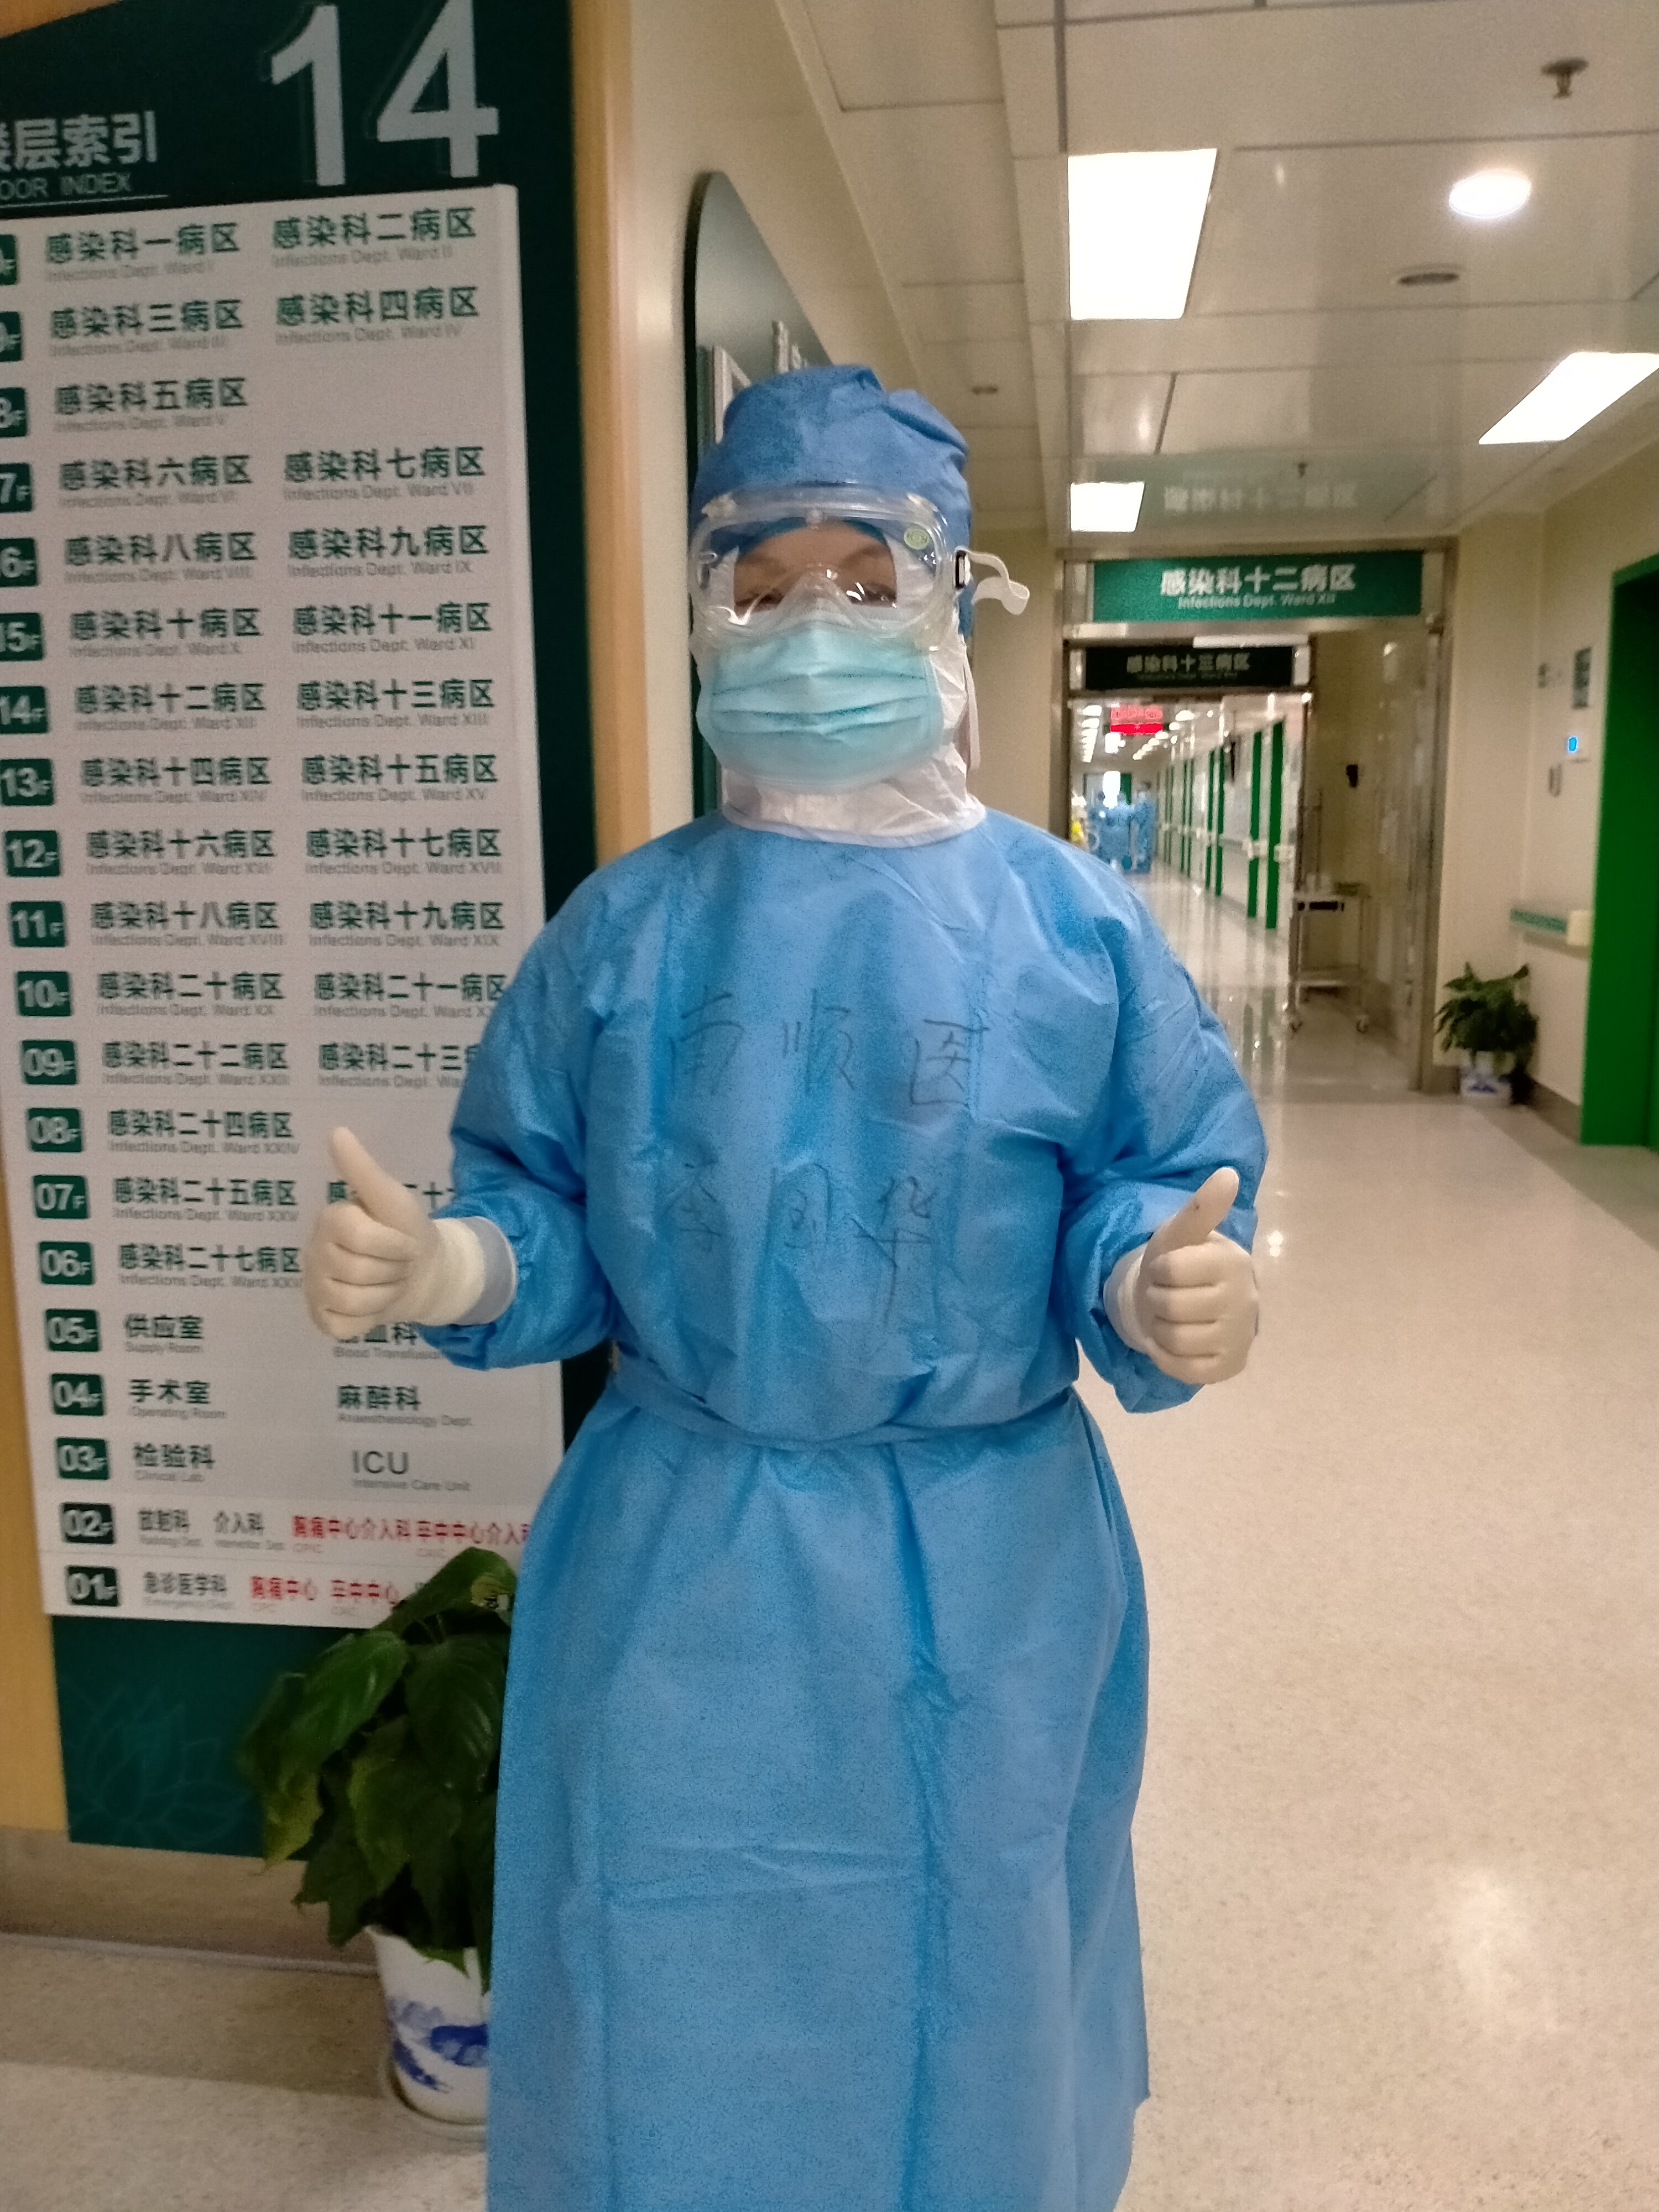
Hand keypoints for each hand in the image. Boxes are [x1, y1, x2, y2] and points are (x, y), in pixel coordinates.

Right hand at [303, 1128, 482, 1339]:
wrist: (423, 1272)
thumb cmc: (406, 1230)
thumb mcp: (392, 1199)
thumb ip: (363, 1170)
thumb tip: (337, 1132)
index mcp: (330, 1220)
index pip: (360, 1237)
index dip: (393, 1244)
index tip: (404, 1241)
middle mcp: (313, 1252)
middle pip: (356, 1271)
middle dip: (392, 1271)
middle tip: (398, 1264)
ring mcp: (314, 1287)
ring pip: (351, 1301)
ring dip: (384, 1295)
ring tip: (388, 1282)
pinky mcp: (321, 1317)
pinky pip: (343, 1327)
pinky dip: (368, 1320)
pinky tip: (373, 1303)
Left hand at [1117, 1166, 1258, 1384]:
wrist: (1192, 1301)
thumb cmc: (1183, 1262)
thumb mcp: (1182, 1233)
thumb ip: (1201, 1207)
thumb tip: (1227, 1173)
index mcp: (1233, 1262)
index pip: (1170, 1269)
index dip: (1157, 1269)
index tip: (1166, 1268)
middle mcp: (1245, 1301)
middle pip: (1169, 1307)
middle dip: (1155, 1300)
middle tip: (1165, 1293)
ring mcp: (1240, 1337)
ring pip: (1174, 1340)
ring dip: (1158, 1329)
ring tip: (1169, 1316)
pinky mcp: (1230, 1367)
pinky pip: (1184, 1370)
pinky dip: (1167, 1357)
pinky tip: (1173, 1342)